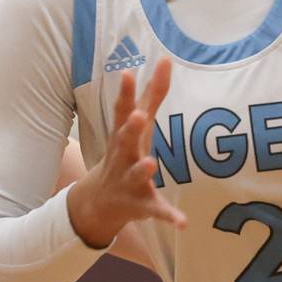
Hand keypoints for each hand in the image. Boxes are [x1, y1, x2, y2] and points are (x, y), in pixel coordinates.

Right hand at [67, 58, 187, 248]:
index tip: (127, 72)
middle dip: (130, 129)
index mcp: (123, 135)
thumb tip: (166, 58)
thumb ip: (152, 94)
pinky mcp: (142, 204)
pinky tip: (183, 222)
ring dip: (142, 168)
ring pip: (136, 174)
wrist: (99, 202)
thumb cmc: (123, 153)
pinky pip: (156, 210)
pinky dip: (169, 216)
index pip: (122, 111)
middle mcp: (122, 156)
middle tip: (137, 116)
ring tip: (151, 162)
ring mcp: (130, 181)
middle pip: (124, 141)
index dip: (124, 92)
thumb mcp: (136, 125)